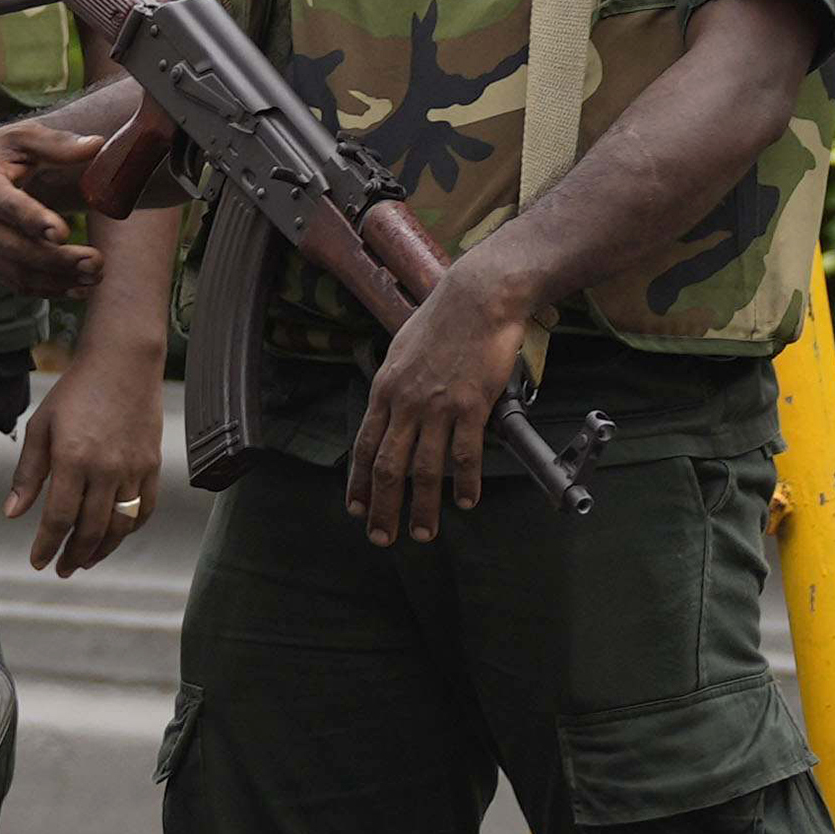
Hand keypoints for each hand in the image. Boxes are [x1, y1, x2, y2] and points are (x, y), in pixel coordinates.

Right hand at [0, 117, 111, 298]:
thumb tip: (97, 145)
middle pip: (17, 249)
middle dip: (58, 260)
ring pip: (19, 274)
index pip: (8, 206)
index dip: (34, 220)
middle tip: (96, 262)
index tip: (62, 232)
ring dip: (58, 280)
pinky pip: (18, 285)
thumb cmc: (0, 151)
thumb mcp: (24, 137)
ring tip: (95, 277)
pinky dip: (49, 290)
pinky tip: (80, 289)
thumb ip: (58, 143)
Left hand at [6, 350, 163, 576]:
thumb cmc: (76, 391)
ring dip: (102, 550)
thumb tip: (13, 513)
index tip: (38, 562)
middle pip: (90, 529)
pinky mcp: (151, 465)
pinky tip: (115, 535)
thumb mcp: (41, 426)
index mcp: (73, 459)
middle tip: (61, 569)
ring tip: (85, 561)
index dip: (46, 546)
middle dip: (73, 556)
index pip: (58, 518)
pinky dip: (130, 529)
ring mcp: (133, 468)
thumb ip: (28, 473)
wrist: (123, 361)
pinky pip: (144, 509)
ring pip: (119, 526)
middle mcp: (106, 469)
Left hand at [344, 258, 547, 542]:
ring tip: (424, 532)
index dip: (359, 483)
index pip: (364, 446)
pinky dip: (465, 483)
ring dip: (423, 507)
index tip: (356, 509)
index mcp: (385, 389)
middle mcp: (406, 402)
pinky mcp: (471, 405)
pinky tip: (465, 501)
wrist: (478, 296)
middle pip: (388, 467)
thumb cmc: (443, 318)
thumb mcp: (402, 350)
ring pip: (425, 469)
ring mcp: (438, 406)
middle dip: (383, 507)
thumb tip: (391, 407)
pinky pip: (465, 454)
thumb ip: (395, 385)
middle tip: (382, 537)